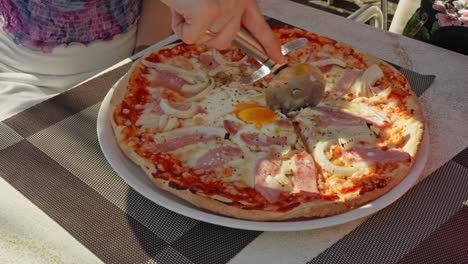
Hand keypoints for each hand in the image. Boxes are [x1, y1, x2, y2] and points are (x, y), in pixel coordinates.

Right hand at [160, 0, 283, 62]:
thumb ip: (221, 14)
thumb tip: (213, 35)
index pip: (260, 26)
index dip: (270, 44)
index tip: (278, 58)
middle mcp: (237, 2)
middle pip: (225, 41)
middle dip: (205, 34)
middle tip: (192, 15)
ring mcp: (224, 8)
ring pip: (205, 40)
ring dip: (187, 26)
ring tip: (185, 5)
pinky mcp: (207, 13)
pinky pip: (191, 38)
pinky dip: (179, 26)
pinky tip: (179, 8)